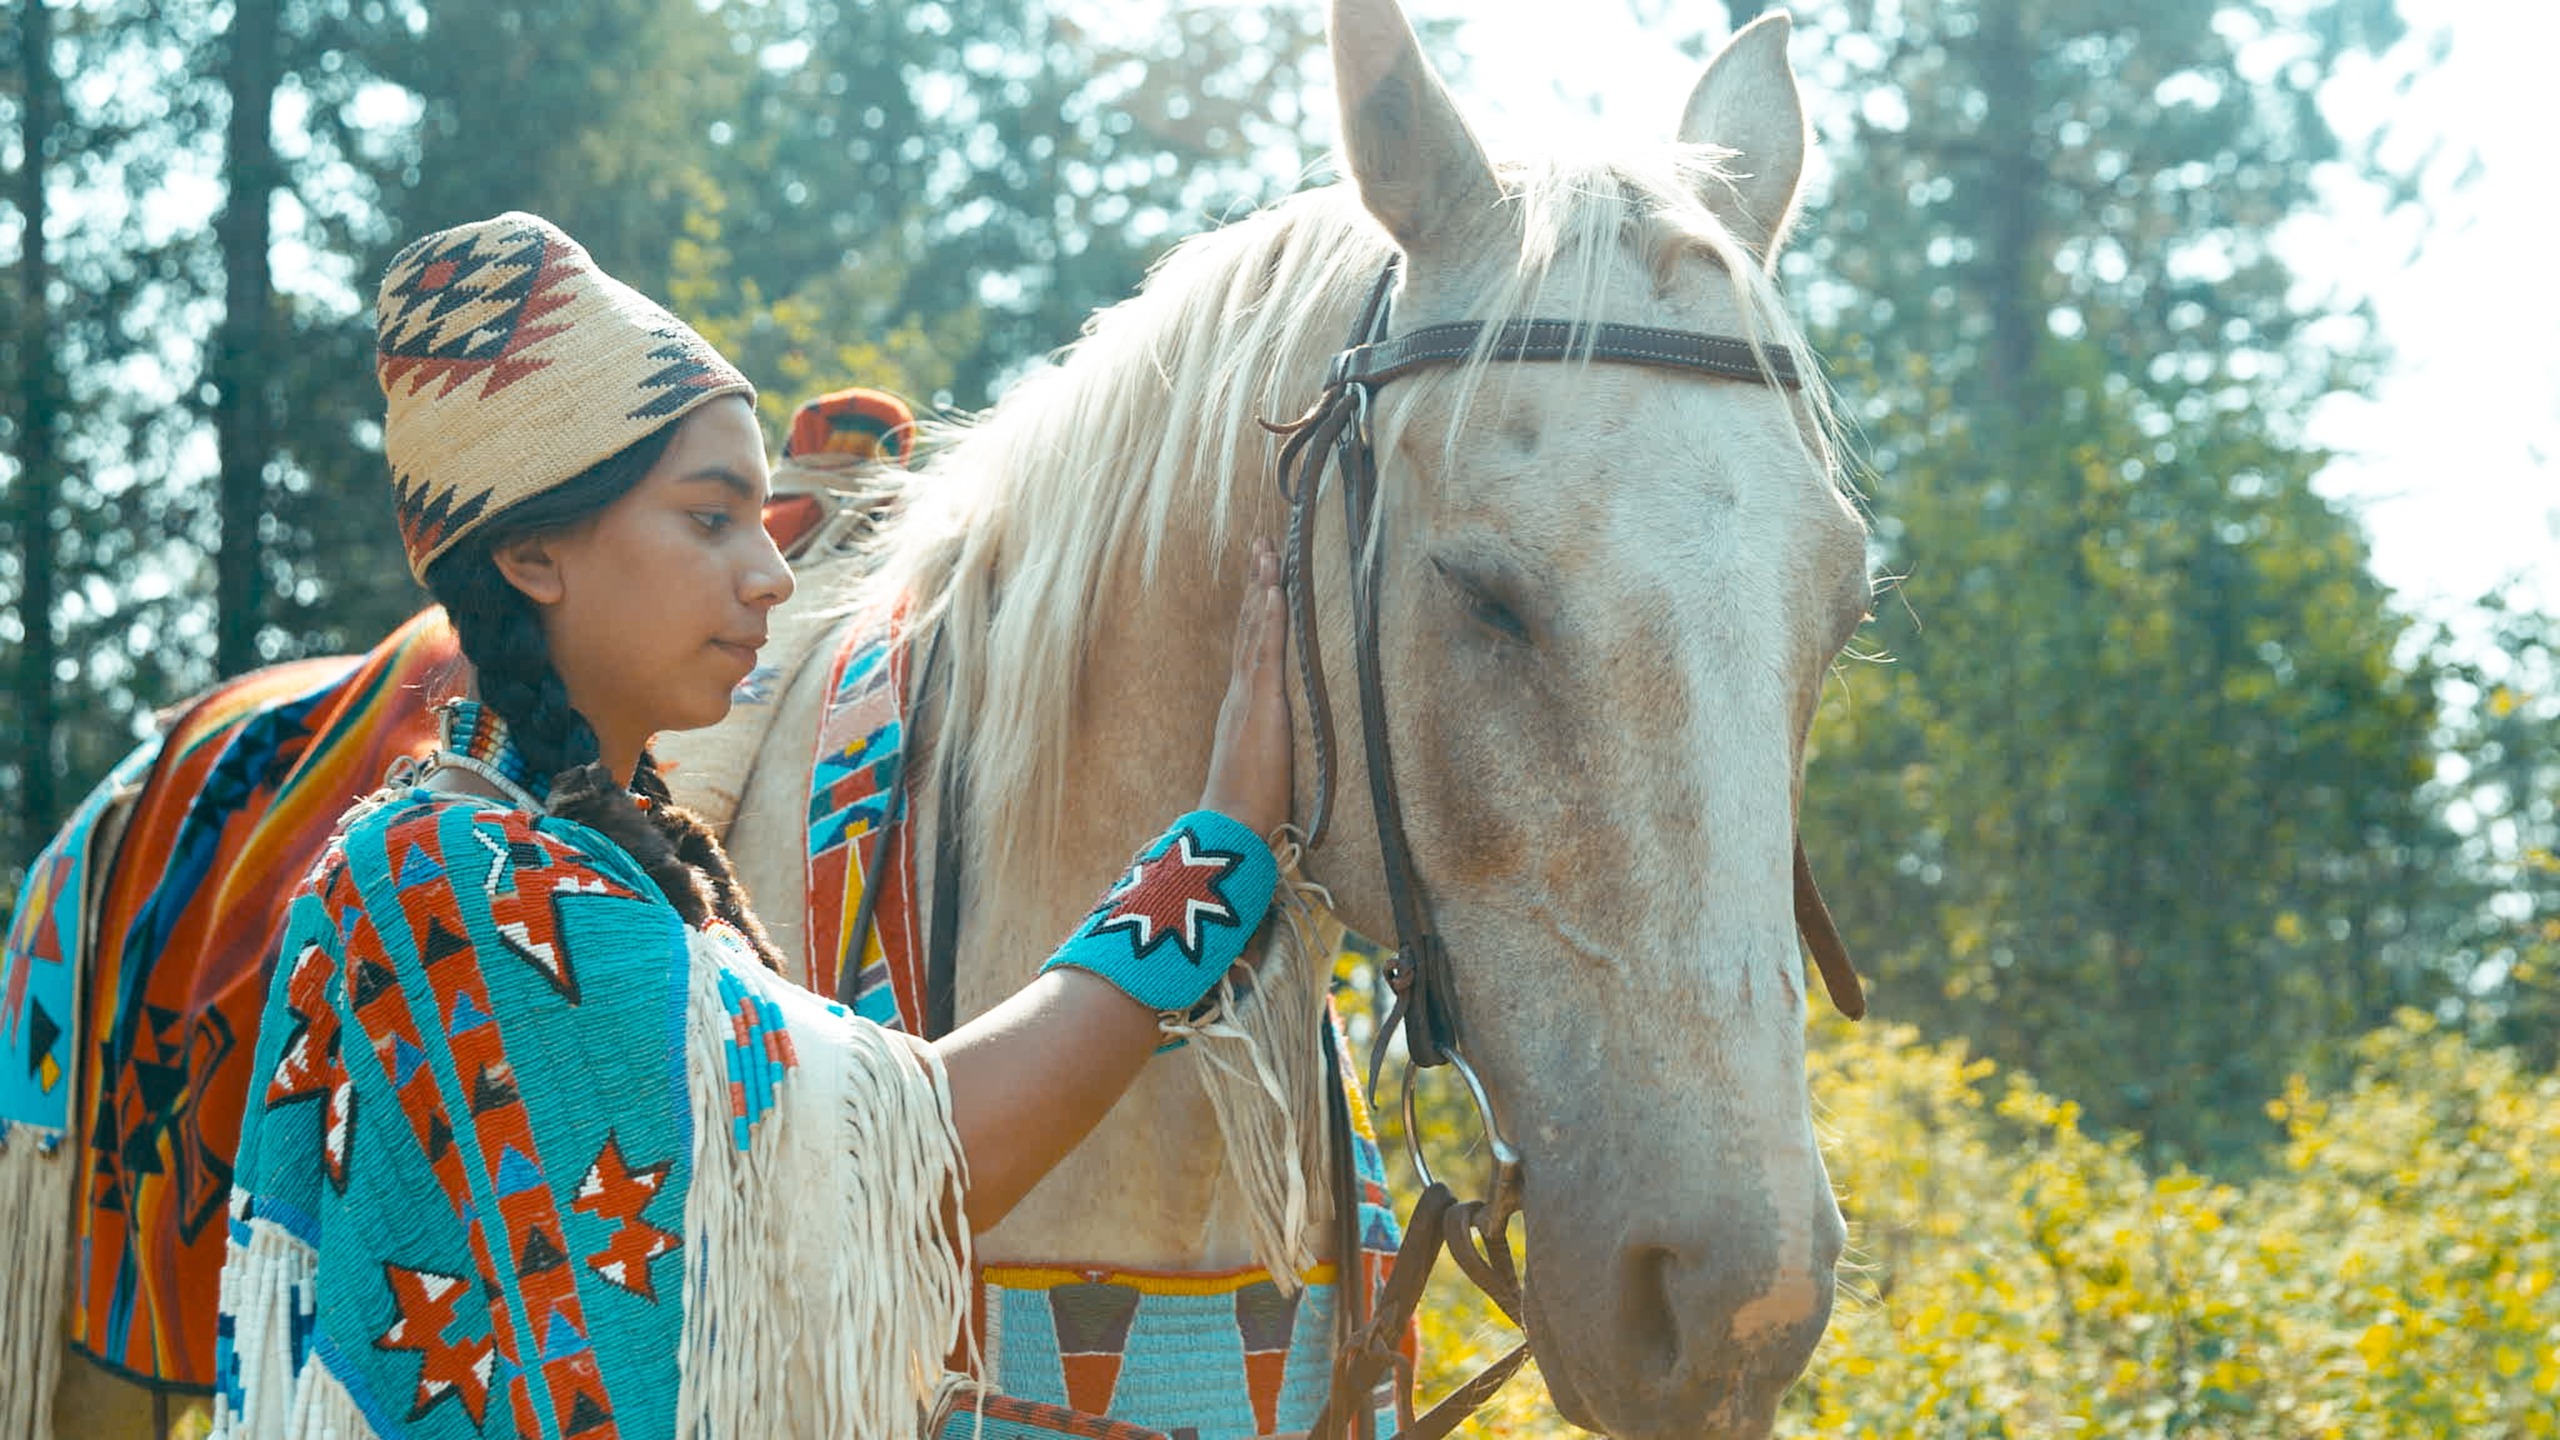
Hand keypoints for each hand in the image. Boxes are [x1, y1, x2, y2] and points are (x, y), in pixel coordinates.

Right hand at [1198, 537, 1290, 841]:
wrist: (1230, 828)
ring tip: (1267, 550)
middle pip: (1248, 626)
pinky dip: (1267, 619)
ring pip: (1254, 630)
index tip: (1261, 575)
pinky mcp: (1260, 705)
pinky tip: (1272, 590)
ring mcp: (1248, 696)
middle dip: (1256, 582)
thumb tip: (1275, 747)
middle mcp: (1240, 693)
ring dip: (1261, 587)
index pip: (1249, 645)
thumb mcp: (1259, 767)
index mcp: (1242, 705)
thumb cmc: (1245, 809)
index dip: (1255, 609)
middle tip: (1261, 542)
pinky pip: (1264, 653)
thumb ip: (1265, 748)